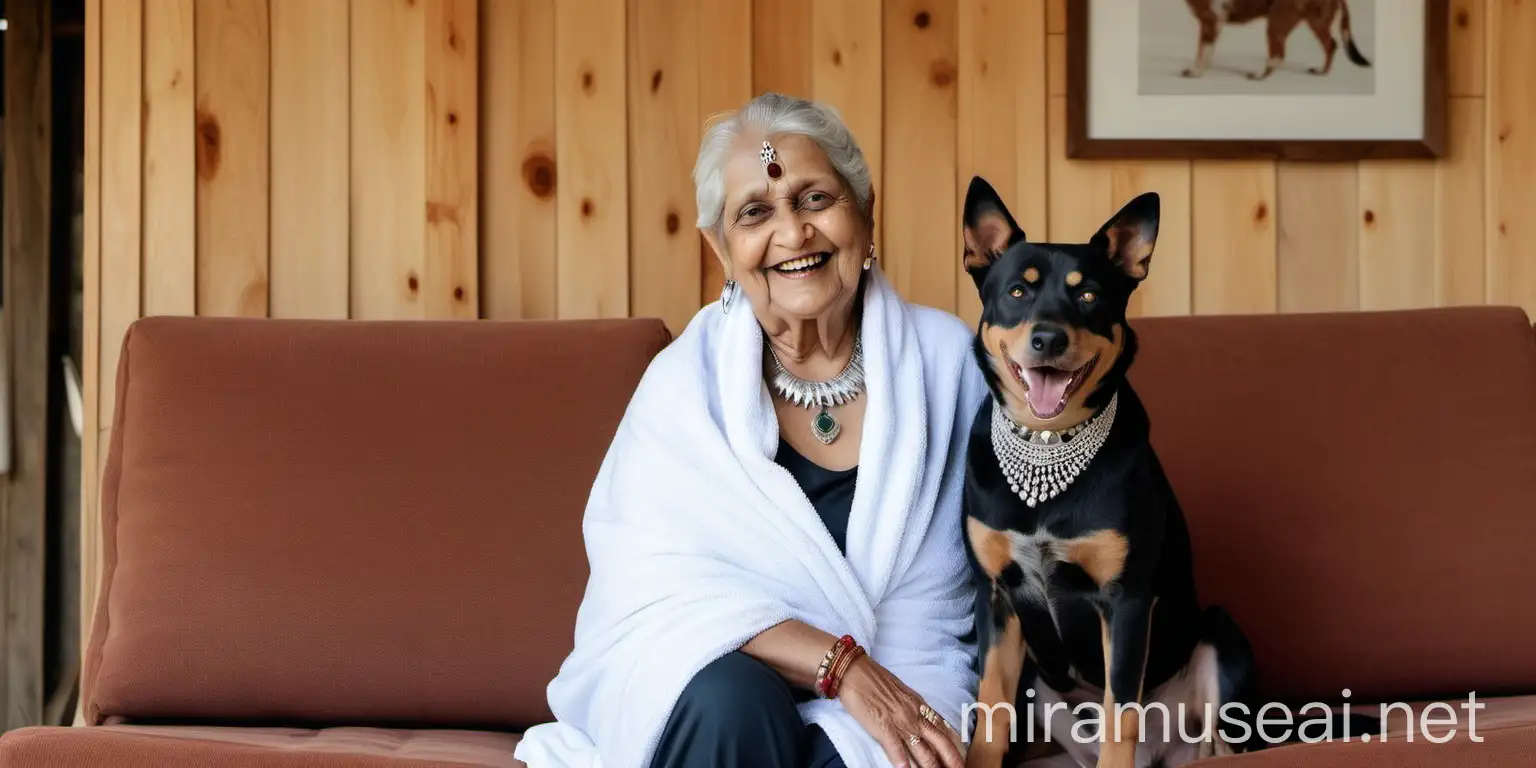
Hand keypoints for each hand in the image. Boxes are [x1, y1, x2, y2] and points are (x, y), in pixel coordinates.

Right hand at [837, 655, 964, 767]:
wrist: (854, 670)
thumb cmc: (875, 679)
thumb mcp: (902, 691)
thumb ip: (914, 706)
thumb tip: (924, 718)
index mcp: (919, 704)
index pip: (943, 727)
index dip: (955, 744)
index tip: (963, 757)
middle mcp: (914, 714)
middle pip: (939, 741)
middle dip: (951, 759)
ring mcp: (899, 721)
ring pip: (921, 749)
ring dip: (931, 766)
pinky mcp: (882, 725)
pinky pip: (895, 746)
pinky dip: (901, 760)